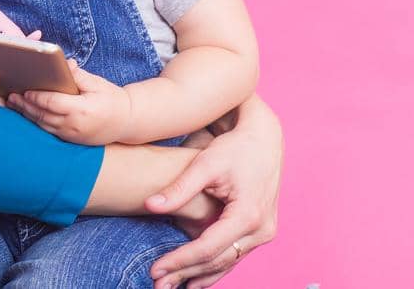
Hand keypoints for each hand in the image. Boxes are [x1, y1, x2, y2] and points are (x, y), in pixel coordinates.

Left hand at [6, 59, 131, 144]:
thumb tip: (64, 64)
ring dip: (28, 114)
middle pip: (44, 115)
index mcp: (82, 109)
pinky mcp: (71, 140)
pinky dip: (37, 121)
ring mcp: (72, 135)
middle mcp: (75, 125)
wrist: (126, 122)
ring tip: (14, 103)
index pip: (53, 103)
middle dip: (26, 105)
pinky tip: (27, 113)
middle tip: (11, 96)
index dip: (37, 97)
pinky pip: (49, 130)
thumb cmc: (111, 98)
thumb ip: (78, 75)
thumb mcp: (97, 83)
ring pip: (44, 125)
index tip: (25, 90)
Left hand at [142, 96, 282, 288]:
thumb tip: (149, 206)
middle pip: (217, 260)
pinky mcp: (259, 230)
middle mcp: (261, 230)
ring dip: (200, 276)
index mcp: (248, 215)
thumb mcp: (204, 165)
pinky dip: (214, 267)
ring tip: (172, 287)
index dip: (179, 260)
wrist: (263, 139)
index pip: (207, 248)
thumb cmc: (233, 148)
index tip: (154, 269)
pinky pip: (234, 255)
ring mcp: (263, 233)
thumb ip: (178, 189)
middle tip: (157, 285)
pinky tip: (195, 280)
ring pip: (227, 262)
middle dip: (186, 274)